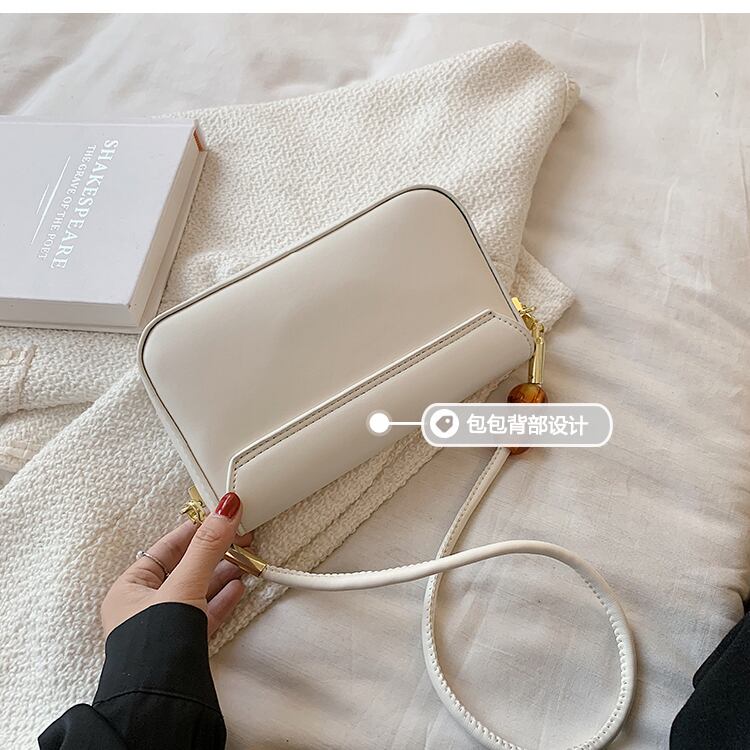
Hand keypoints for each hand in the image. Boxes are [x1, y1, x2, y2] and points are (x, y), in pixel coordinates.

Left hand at [101, 492, 252, 637]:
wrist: (163, 699)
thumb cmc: (155, 647)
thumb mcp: (184, 585)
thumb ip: (207, 547)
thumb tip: (224, 510)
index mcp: (129, 589)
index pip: (165, 548)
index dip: (193, 530)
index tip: (217, 517)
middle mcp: (144, 608)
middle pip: (184, 569)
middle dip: (213, 553)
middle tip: (237, 538)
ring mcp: (165, 627)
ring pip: (197, 591)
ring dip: (222, 575)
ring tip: (244, 561)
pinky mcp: (185, 644)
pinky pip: (206, 613)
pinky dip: (224, 598)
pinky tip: (239, 587)